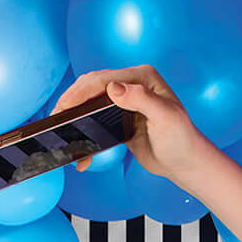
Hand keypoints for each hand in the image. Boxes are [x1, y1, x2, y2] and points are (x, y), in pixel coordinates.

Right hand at [55, 65, 211, 188]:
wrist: (186, 163)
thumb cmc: (181, 139)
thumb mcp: (164, 117)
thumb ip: (140, 99)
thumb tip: (113, 87)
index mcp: (142, 77)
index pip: (104, 79)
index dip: (80, 91)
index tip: (63, 106)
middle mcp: (132, 86)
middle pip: (93, 89)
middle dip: (72, 103)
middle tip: (55, 119)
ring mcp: (126, 103)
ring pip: (91, 105)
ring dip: (76, 120)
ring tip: (62, 134)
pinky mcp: (121, 121)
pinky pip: (97, 125)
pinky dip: (88, 140)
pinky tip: (83, 158)